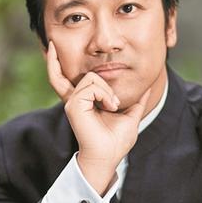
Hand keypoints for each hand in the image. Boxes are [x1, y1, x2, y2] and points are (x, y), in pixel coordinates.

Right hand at [46, 41, 151, 194]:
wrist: (108, 156)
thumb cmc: (117, 141)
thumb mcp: (130, 115)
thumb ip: (136, 101)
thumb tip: (149, 89)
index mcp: (83, 101)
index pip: (65, 78)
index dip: (56, 63)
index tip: (52, 47)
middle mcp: (74, 99)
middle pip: (69, 73)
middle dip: (60, 61)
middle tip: (75, 67)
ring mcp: (72, 102)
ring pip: (91, 77)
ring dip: (107, 91)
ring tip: (113, 106)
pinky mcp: (73, 105)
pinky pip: (92, 86)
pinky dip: (105, 94)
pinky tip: (110, 107)